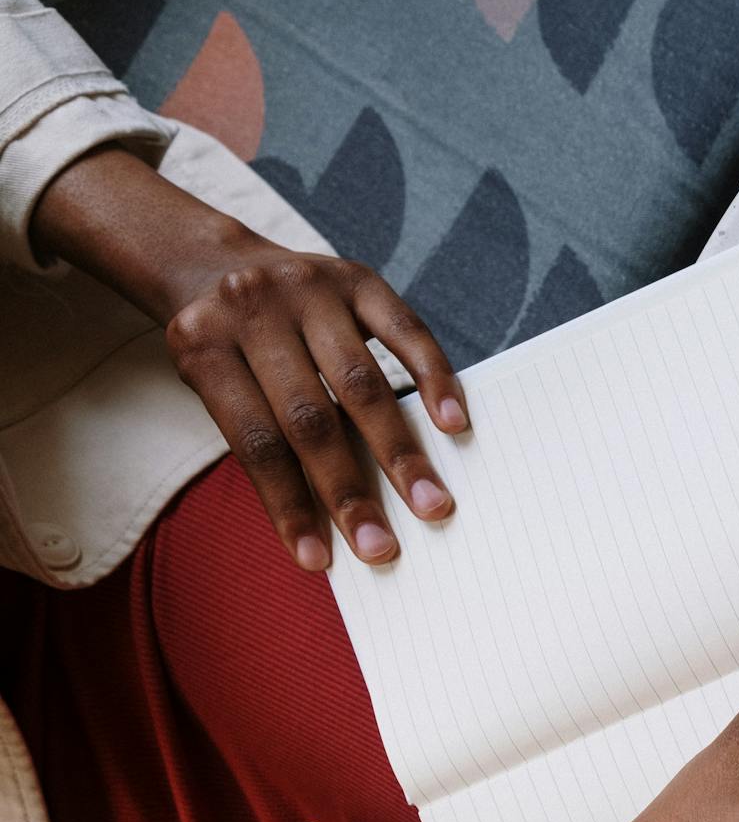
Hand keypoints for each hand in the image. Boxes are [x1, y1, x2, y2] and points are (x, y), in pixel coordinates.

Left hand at [28, 147, 466, 570]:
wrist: (214, 261)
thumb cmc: (223, 348)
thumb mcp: (213, 385)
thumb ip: (262, 437)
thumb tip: (326, 520)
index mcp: (203, 346)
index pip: (253, 442)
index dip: (287, 505)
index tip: (319, 560)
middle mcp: (254, 310)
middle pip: (308, 417)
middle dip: (349, 490)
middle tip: (383, 546)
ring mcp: (309, 288)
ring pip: (361, 382)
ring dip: (399, 452)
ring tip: (431, 504)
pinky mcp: (357, 276)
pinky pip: (406, 331)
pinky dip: (433, 379)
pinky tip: (453, 423)